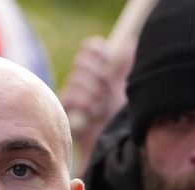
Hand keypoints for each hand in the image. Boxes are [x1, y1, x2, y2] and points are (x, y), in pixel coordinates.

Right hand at [59, 36, 134, 169]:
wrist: (110, 140)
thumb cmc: (119, 114)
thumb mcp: (127, 87)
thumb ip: (126, 65)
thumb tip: (129, 43)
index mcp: (97, 67)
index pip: (89, 48)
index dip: (96, 51)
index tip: (107, 61)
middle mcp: (82, 77)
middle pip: (80, 61)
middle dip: (96, 75)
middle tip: (108, 92)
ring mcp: (72, 91)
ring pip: (76, 79)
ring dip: (92, 94)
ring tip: (102, 108)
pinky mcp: (65, 107)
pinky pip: (69, 96)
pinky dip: (83, 104)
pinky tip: (92, 114)